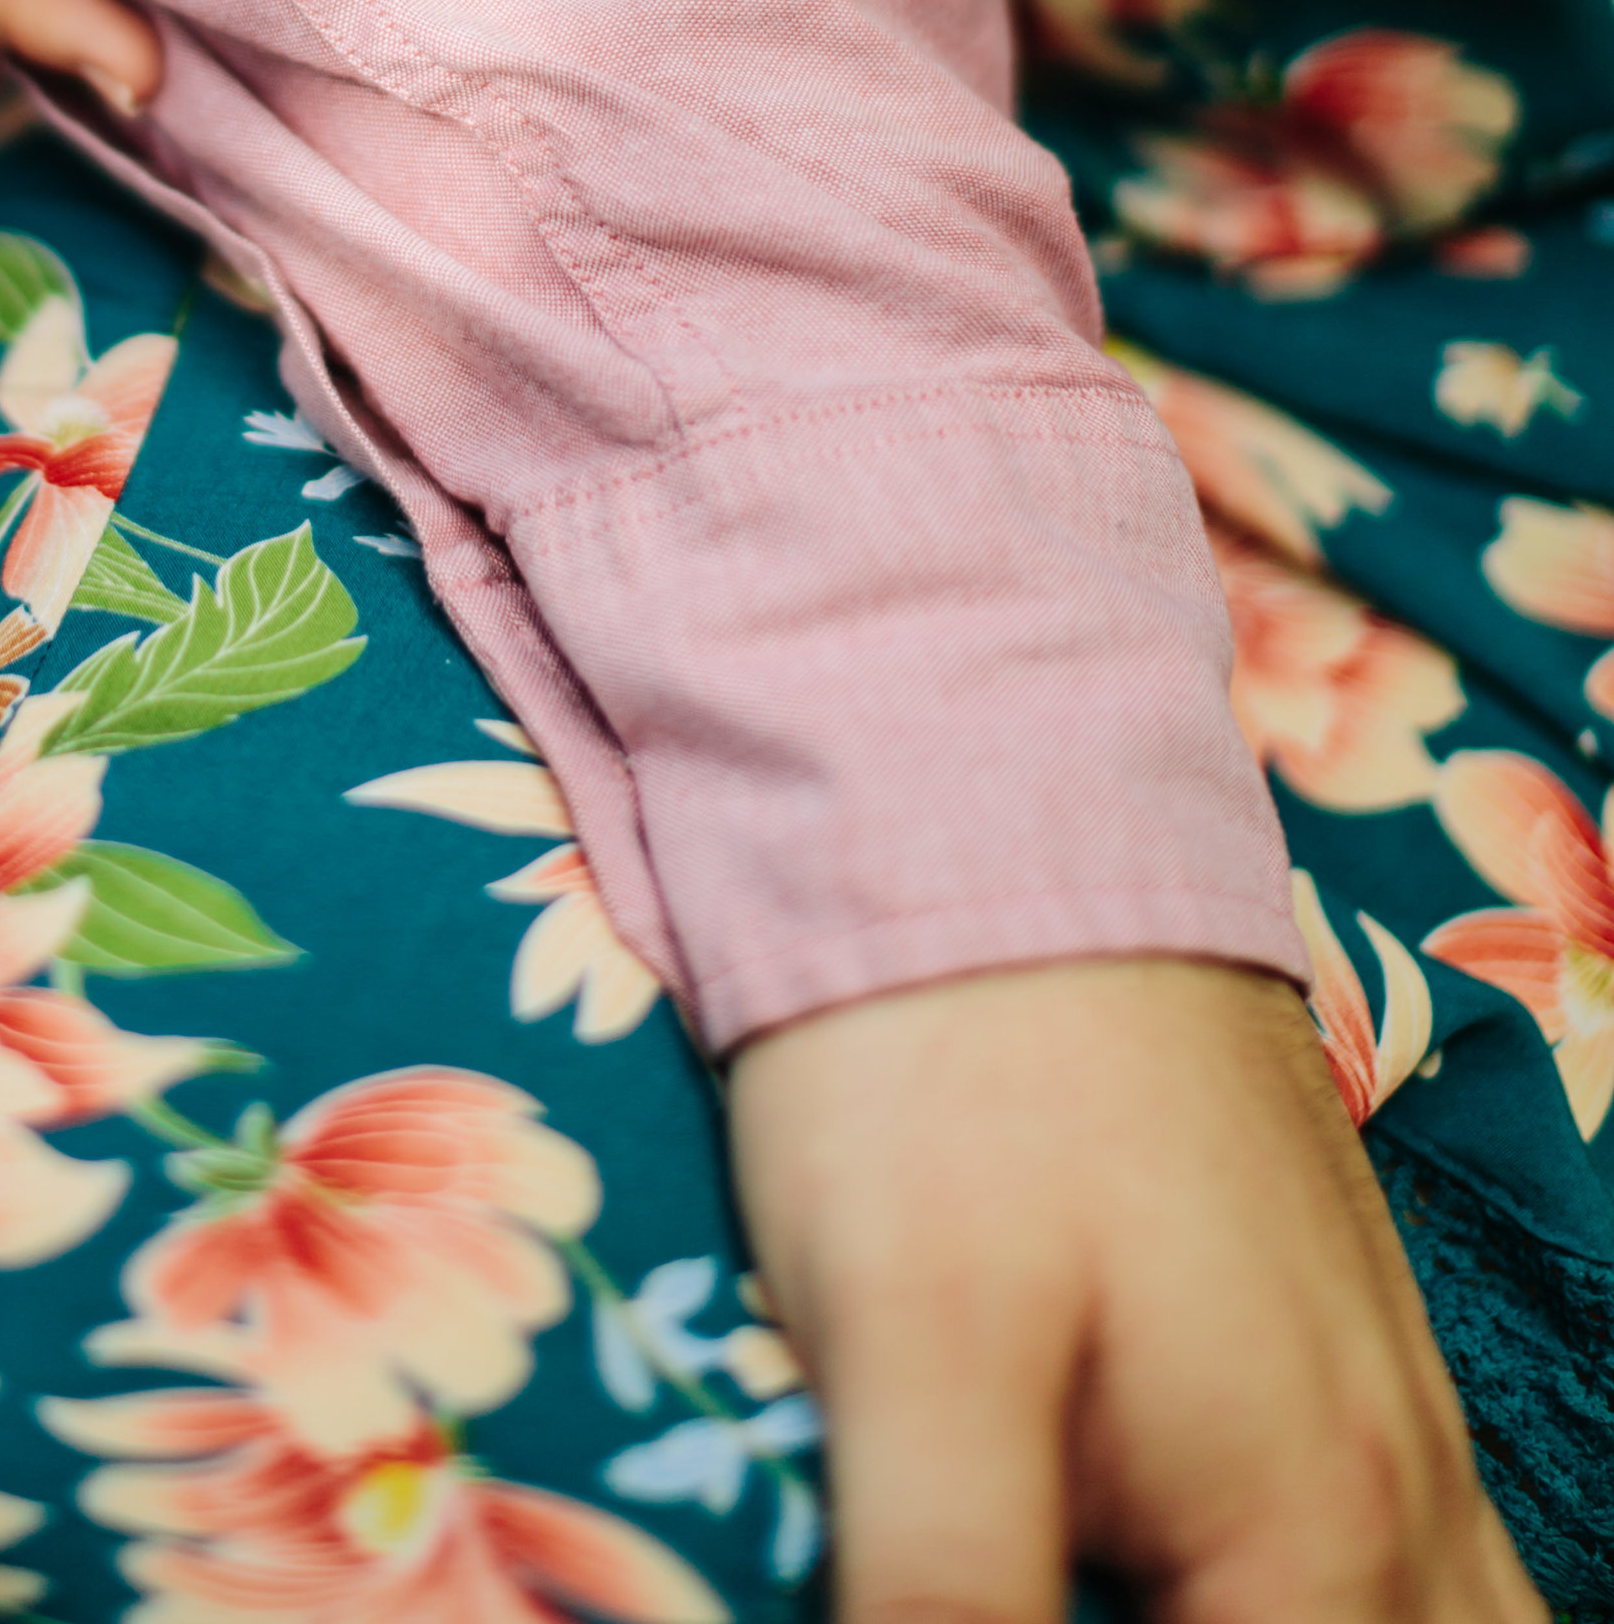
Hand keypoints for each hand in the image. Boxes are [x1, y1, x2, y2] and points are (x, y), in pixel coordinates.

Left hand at [730, 959, 1538, 1622]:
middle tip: (1080, 1585)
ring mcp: (1400, 1418)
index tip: (1009, 1602)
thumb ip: (946, 1595)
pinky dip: (1365, 1609)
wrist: (992, 801)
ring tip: (1149, 1586)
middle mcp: (1406, 1496)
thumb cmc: (943, 1067)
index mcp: (1314, 1536)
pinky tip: (1216, 1580)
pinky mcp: (1351, 1351)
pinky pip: (1436, 1570)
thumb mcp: (907, 1349)